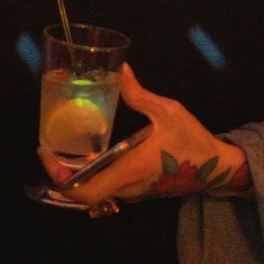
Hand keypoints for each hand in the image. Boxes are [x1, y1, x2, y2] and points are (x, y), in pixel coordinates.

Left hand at [38, 63, 250, 207]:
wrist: (217, 168)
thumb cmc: (192, 141)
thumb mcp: (168, 111)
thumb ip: (139, 94)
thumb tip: (120, 69)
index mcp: (128, 170)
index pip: (82, 190)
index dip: (58, 177)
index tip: (46, 153)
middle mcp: (127, 187)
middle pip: (82, 194)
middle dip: (61, 174)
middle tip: (51, 148)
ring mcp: (134, 192)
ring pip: (95, 192)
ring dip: (77, 175)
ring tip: (66, 148)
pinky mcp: (140, 190)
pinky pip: (108, 188)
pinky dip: (93, 175)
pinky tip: (92, 153)